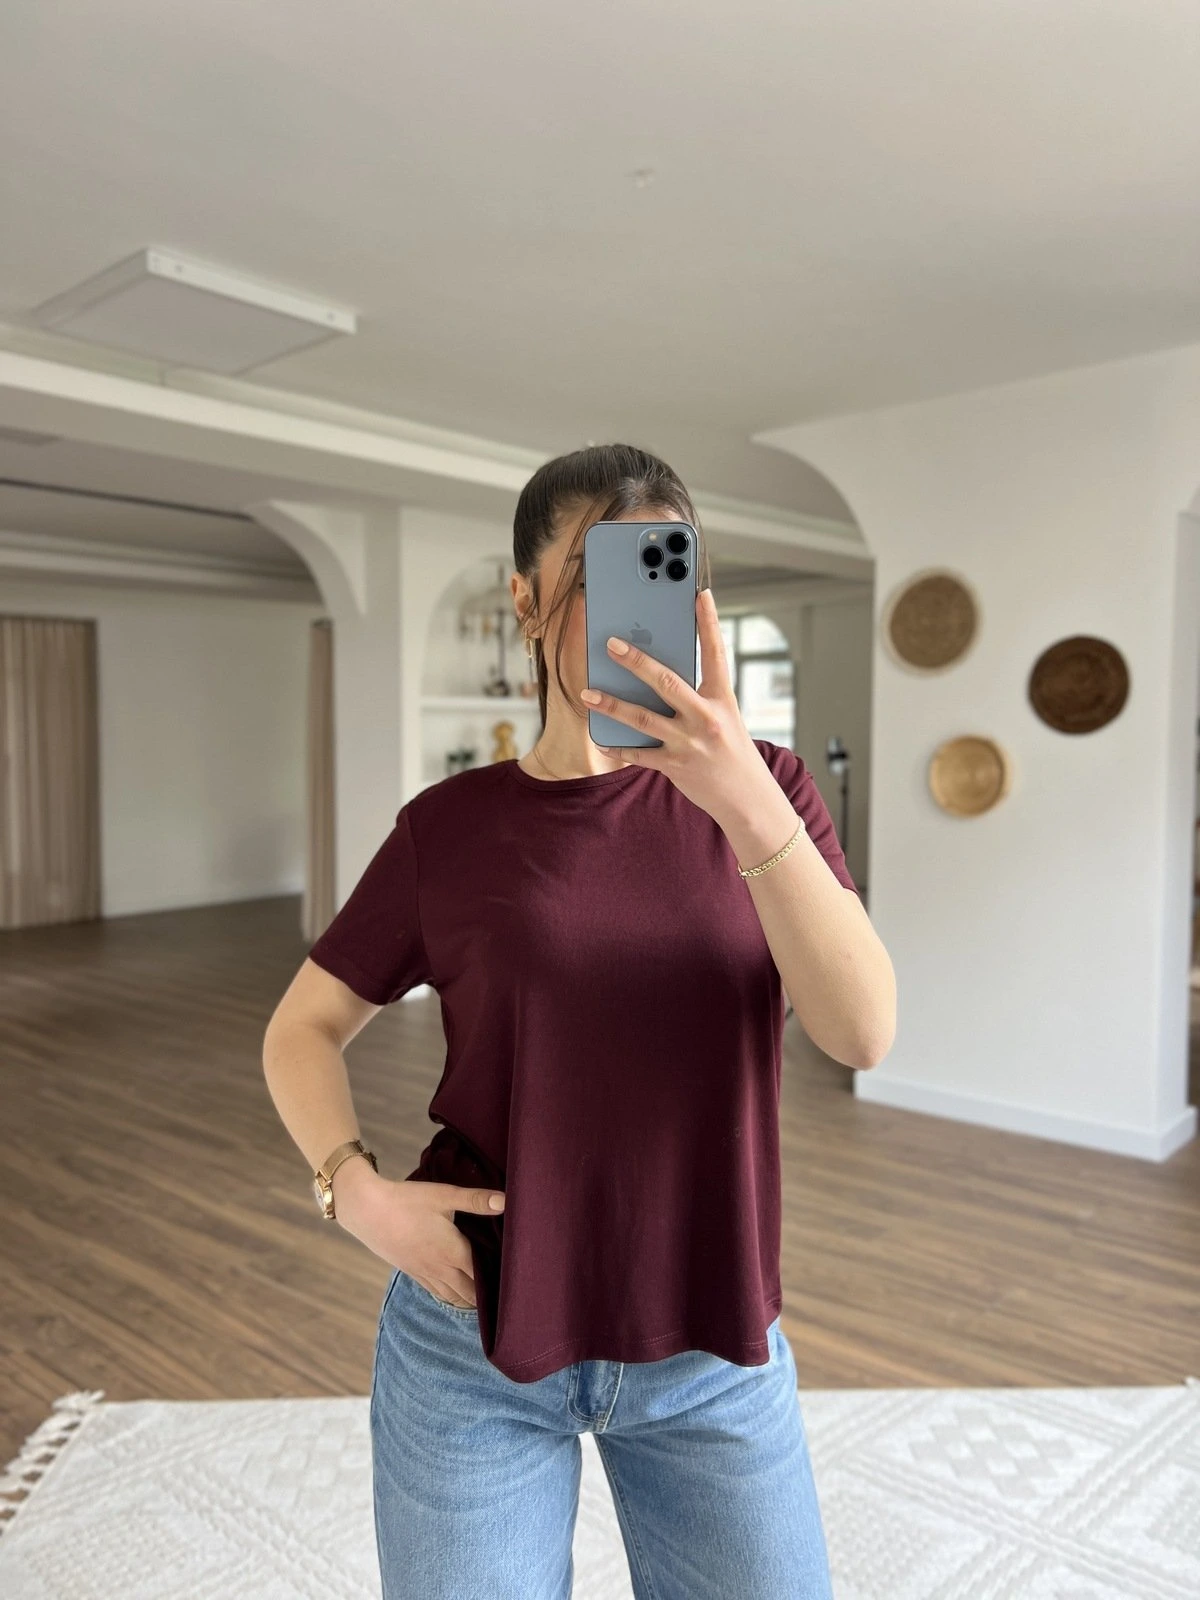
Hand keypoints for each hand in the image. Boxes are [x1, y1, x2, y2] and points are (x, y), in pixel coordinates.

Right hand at [336, 1171, 504, 1308]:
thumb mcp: (445, 1196)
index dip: (499, 1283)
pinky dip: (450, 1298)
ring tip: (486, 1305)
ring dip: (469, 1301)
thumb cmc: (408, 1201)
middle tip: (506, 1300)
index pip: (483, 1277)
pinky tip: (455, 1296)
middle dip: (488, 1298)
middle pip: (470, 1293)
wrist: (367, 1210)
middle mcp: (441, 1269)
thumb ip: (476, 1200)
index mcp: (454, 1252)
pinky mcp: (411, 1271)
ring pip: (453, 1297)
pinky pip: (436, 1292)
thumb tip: (507, 1201)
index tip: (515, 1286)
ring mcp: (424, 1273)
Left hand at [579, 587, 769, 822]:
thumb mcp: (724, 717)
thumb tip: (656, 677)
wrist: (747, 798)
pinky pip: (639, 753)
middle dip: (636, 661)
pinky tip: (600, 737)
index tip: (700, 595)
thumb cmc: (732, 751)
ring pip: (642, 718)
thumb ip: (697, 697)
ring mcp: (689, 743)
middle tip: (611, 644)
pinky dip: (618, 745)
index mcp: (722, 700)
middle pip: (666, 682)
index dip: (708, 623)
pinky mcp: (675, 766)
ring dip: (612, 704)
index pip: (716, 654)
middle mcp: (706, 718)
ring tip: (587, 693)